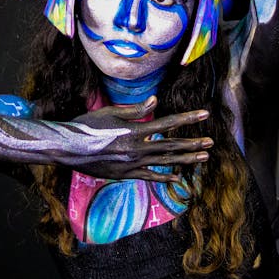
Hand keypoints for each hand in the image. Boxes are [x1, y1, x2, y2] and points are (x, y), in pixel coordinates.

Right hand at [65, 96, 212, 181]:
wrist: (68, 149)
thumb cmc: (87, 126)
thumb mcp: (109, 113)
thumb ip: (134, 110)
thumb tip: (154, 101)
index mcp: (134, 131)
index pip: (167, 124)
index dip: (187, 119)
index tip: (204, 114)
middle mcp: (136, 149)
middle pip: (171, 146)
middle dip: (192, 143)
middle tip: (210, 142)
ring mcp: (132, 164)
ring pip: (165, 162)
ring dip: (185, 160)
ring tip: (203, 157)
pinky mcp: (125, 174)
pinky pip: (149, 176)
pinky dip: (164, 177)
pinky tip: (177, 177)